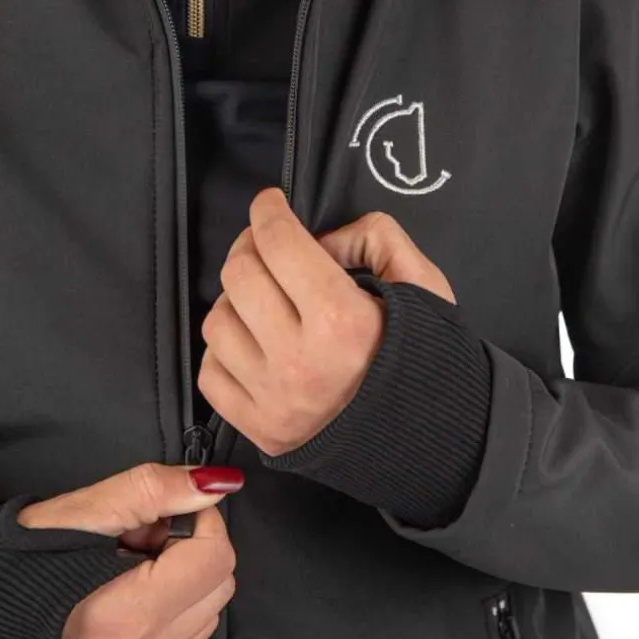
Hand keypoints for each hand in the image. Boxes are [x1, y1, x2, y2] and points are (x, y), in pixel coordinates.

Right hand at [18, 464, 243, 638]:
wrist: (0, 606)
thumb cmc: (30, 560)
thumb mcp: (86, 510)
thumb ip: (156, 489)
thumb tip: (217, 484)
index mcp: (127, 617)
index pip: (213, 555)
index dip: (201, 517)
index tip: (170, 507)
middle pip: (220, 579)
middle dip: (194, 544)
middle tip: (146, 535)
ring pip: (212, 604)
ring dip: (189, 572)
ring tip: (138, 562)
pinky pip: (193, 628)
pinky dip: (180, 598)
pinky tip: (140, 587)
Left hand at [198, 189, 453, 456]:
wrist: (427, 436)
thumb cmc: (425, 358)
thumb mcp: (424, 285)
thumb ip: (377, 238)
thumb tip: (320, 238)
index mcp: (342, 319)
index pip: (278, 242)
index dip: (268, 209)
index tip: (270, 202)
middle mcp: (299, 360)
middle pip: (238, 276)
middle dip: (250, 247)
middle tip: (267, 246)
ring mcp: (273, 399)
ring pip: (216, 322)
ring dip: (236, 300)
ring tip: (264, 301)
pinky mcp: (259, 429)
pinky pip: (210, 373)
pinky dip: (225, 349)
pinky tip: (254, 343)